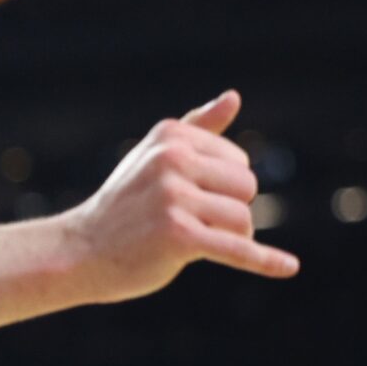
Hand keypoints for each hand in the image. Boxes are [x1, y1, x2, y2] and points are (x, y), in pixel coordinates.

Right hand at [65, 90, 297, 301]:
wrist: (78, 251)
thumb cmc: (124, 206)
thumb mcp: (155, 157)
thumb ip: (198, 129)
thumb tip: (234, 97)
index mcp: (170, 136)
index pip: (239, 161)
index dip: (222, 187)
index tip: (185, 199)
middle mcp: (171, 160)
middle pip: (246, 188)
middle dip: (228, 210)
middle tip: (186, 223)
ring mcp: (173, 198)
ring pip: (243, 220)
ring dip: (227, 238)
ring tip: (189, 243)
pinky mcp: (177, 236)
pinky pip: (236, 249)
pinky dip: (264, 261)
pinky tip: (288, 268)